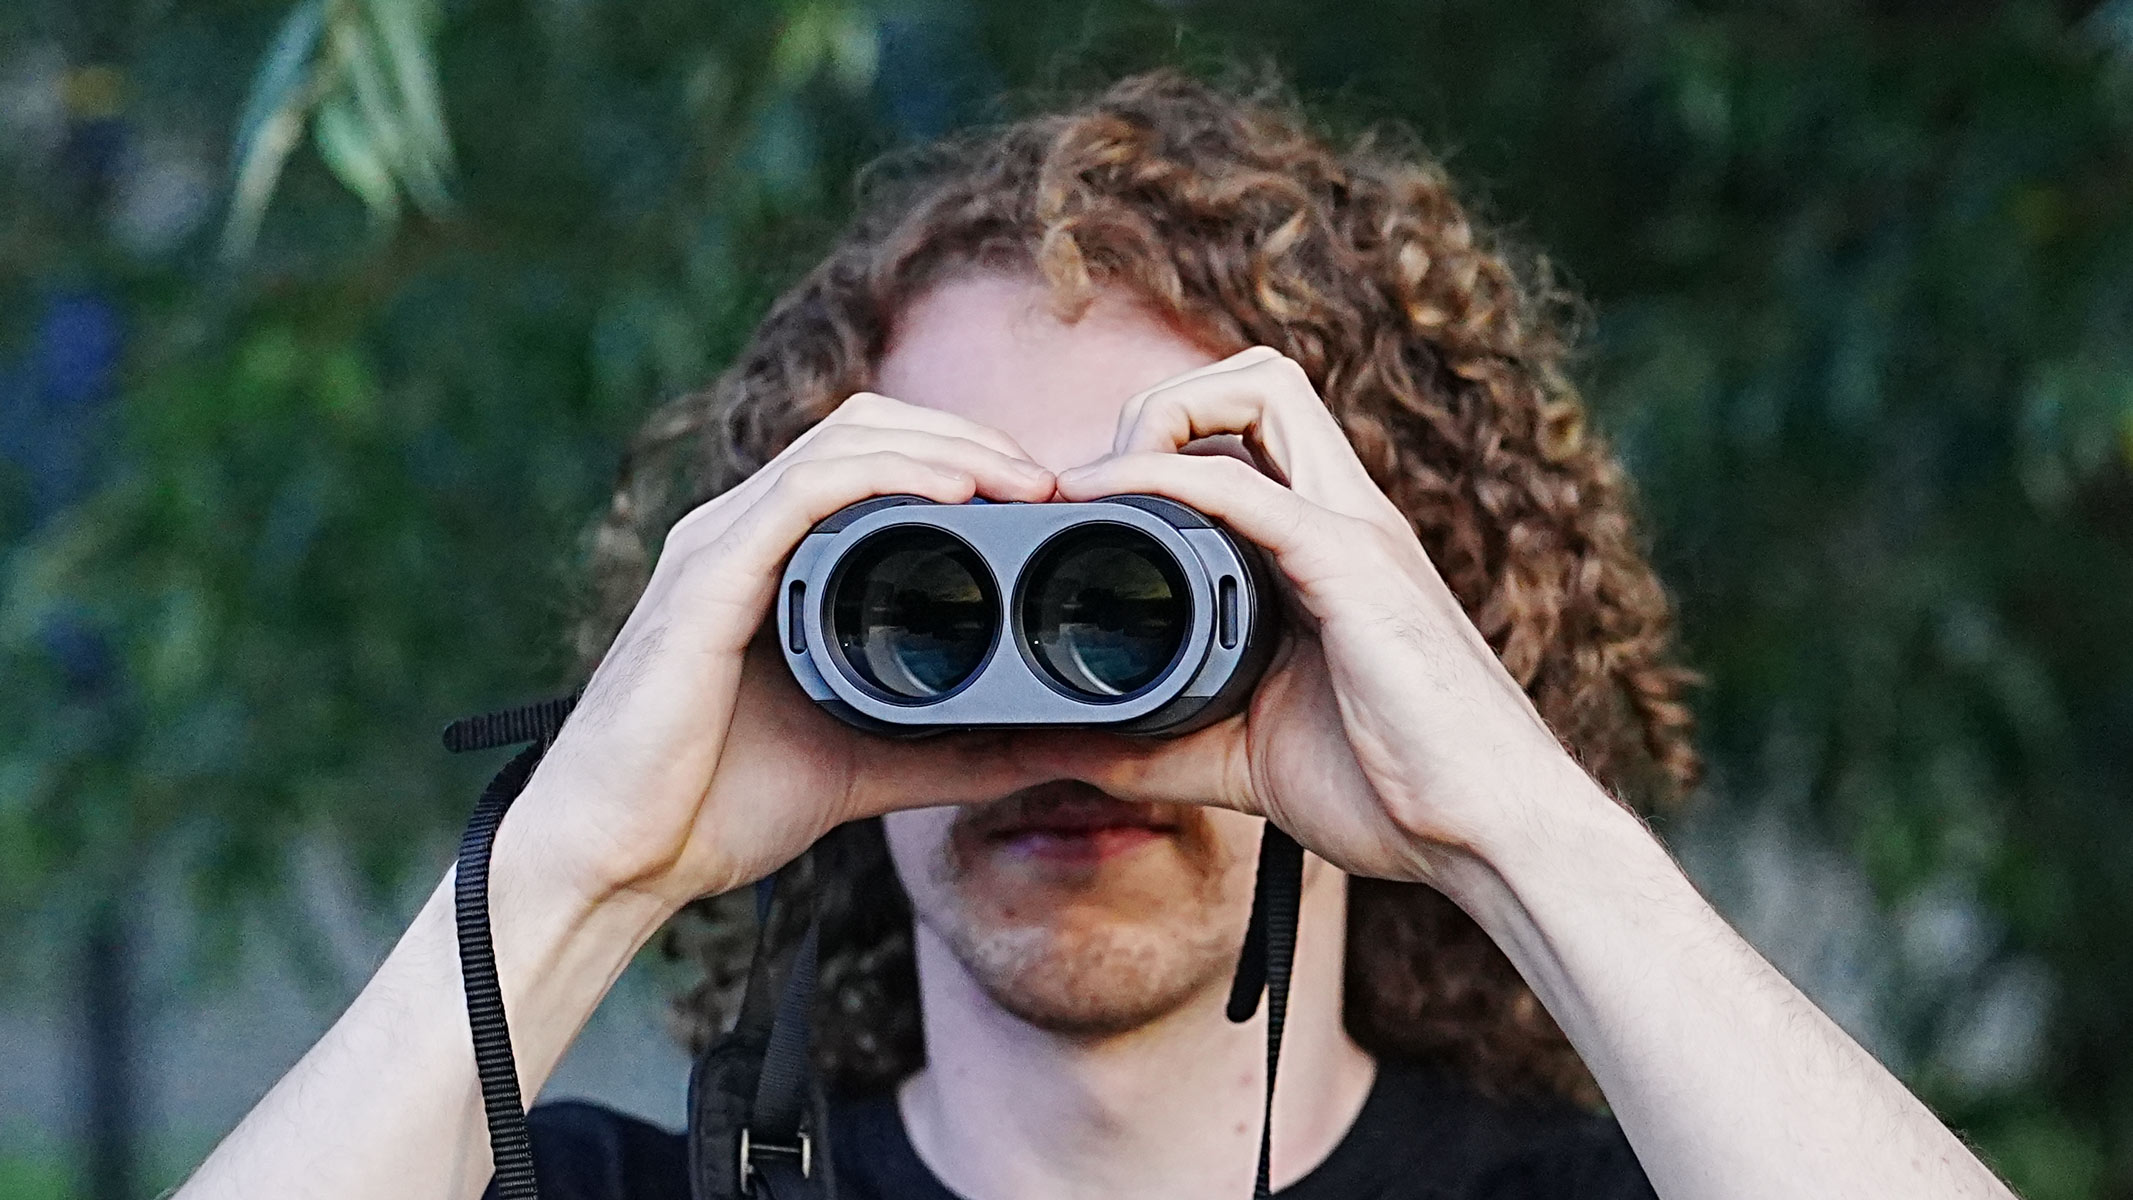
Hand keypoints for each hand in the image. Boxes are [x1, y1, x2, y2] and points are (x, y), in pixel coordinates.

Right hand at [513, 394, 1060, 912]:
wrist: (619, 859)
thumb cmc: (716, 807)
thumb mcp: (874, 765)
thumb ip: (967, 753)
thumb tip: (1067, 752)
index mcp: (774, 559)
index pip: (875, 458)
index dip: (965, 455)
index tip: (1047, 502)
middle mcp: (742, 531)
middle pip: (868, 426)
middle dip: (969, 436)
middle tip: (1053, 483)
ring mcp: (719, 546)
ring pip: (843, 439)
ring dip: (945, 443)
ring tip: (1023, 480)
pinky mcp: (705, 579)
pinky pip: (803, 491)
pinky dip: (886, 476)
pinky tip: (953, 493)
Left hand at [1046, 347, 1602, 886]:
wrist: (1488, 833)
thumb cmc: (1391, 792)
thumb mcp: (1240, 755)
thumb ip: (1152, 743)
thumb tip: (1060, 753)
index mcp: (1326, 549)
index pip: (1252, 433)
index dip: (1166, 444)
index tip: (1087, 512)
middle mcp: (1345, 518)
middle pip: (1260, 378)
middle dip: (1165, 404)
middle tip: (1101, 493)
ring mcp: (1355, 532)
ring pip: (1265, 388)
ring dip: (1168, 411)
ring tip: (1104, 487)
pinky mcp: (1353, 567)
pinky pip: (1247, 485)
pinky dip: (1166, 474)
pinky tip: (1107, 496)